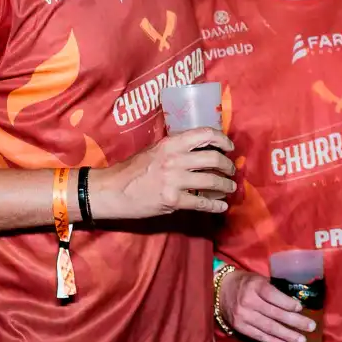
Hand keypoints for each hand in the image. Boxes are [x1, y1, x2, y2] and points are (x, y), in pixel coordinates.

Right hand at [91, 126, 236, 219]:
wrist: (110, 191)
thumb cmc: (132, 170)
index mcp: (171, 144)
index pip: (205, 134)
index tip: (230, 147)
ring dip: (226, 185)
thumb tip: (201, 148)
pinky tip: (222, 206)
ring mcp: (174, 180)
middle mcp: (175, 159)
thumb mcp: (154, 150)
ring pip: (212, 181)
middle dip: (228, 166)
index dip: (223, 140)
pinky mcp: (172, 200)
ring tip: (230, 187)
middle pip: (214, 158)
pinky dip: (215, 205)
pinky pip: (201, 203)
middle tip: (232, 171)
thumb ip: (176, 148)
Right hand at [219, 269, 315, 341]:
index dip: (288, 303)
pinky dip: (272, 341)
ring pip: (268, 327)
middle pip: (275, 314)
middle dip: (295, 322)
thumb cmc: (246, 283)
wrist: (220, 290)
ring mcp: (243, 316)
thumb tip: (296, 303)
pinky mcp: (240, 327)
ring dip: (287, 335)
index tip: (301, 309)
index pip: (274, 296)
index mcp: (255, 286)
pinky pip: (258, 336)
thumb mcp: (259, 279)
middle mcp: (248, 301)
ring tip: (301, 340)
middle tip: (311, 327)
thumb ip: (274, 290)